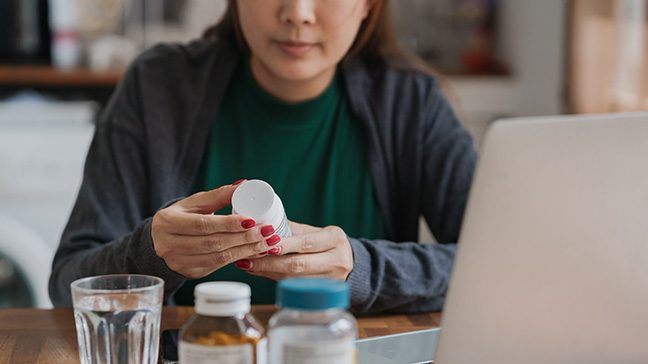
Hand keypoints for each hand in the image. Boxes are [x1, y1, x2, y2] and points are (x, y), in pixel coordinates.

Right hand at [151, 182, 281, 278]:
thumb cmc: (180, 217)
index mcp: (168, 222)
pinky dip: (239, 258)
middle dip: (244, 238)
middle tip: (267, 231)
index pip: (203, 225)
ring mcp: (179, 262)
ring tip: (267, 242)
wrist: (160, 241)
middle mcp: (169, 245)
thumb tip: (243, 185)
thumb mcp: (193, 203)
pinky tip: (255, 252)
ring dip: (246, 250)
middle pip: (213, 243)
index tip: (252, 219)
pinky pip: (218, 267)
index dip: (228, 224)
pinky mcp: (190, 273)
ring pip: (218, 258)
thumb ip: (217, 195)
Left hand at [235, 221, 353, 280]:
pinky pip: (294, 286)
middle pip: (299, 264)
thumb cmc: (327, 244)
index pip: (306, 243)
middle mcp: (337, 260)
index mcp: (335, 239)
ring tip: (247, 264)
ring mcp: (331, 280)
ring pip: (294, 279)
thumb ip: (292, 230)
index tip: (263, 243)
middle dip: (270, 262)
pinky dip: (273, 278)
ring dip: (267, 271)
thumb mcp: (316, 232)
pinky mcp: (323, 293)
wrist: (351, 263)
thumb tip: (261, 227)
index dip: (284, 245)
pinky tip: (259, 272)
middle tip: (248, 257)